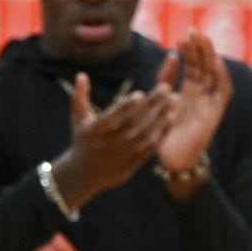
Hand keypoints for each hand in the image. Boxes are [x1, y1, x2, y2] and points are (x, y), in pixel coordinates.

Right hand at [53, 73, 175, 206]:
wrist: (84, 174)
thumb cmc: (84, 139)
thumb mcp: (78, 118)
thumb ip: (79, 96)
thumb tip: (81, 75)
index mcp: (95, 130)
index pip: (111, 117)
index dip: (125, 107)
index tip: (140, 94)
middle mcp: (109, 143)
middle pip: (134, 124)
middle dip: (152, 105)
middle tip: (165, 89)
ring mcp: (122, 155)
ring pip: (146, 136)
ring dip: (161, 118)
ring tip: (173, 100)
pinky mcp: (133, 164)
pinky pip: (151, 149)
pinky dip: (163, 134)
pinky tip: (172, 118)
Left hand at [155, 29, 231, 173]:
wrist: (171, 158)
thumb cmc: (165, 132)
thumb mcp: (161, 99)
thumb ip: (165, 78)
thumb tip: (172, 54)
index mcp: (189, 91)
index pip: (193, 64)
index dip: (189, 50)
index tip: (181, 35)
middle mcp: (202, 94)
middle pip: (205, 65)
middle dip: (200, 48)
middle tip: (193, 30)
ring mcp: (210, 102)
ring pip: (214, 73)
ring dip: (210, 56)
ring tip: (203, 39)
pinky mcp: (216, 113)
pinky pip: (223, 91)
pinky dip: (222, 76)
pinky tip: (216, 61)